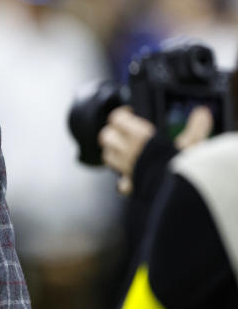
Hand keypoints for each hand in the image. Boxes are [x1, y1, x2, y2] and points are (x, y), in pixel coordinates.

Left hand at [98, 105, 213, 194]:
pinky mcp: (129, 186)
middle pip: (106, 136)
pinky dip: (123, 181)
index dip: (121, 114)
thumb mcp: (193, 143)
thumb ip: (196, 128)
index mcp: (140, 137)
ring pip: (107, 156)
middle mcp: (128, 151)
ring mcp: (125, 169)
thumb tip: (201, 113)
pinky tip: (131, 179)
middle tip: (123, 131)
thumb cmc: (183, 167)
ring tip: (125, 152)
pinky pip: (119, 182)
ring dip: (113, 153)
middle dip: (112, 132)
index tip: (129, 113)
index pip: (117, 119)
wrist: (178, 194)